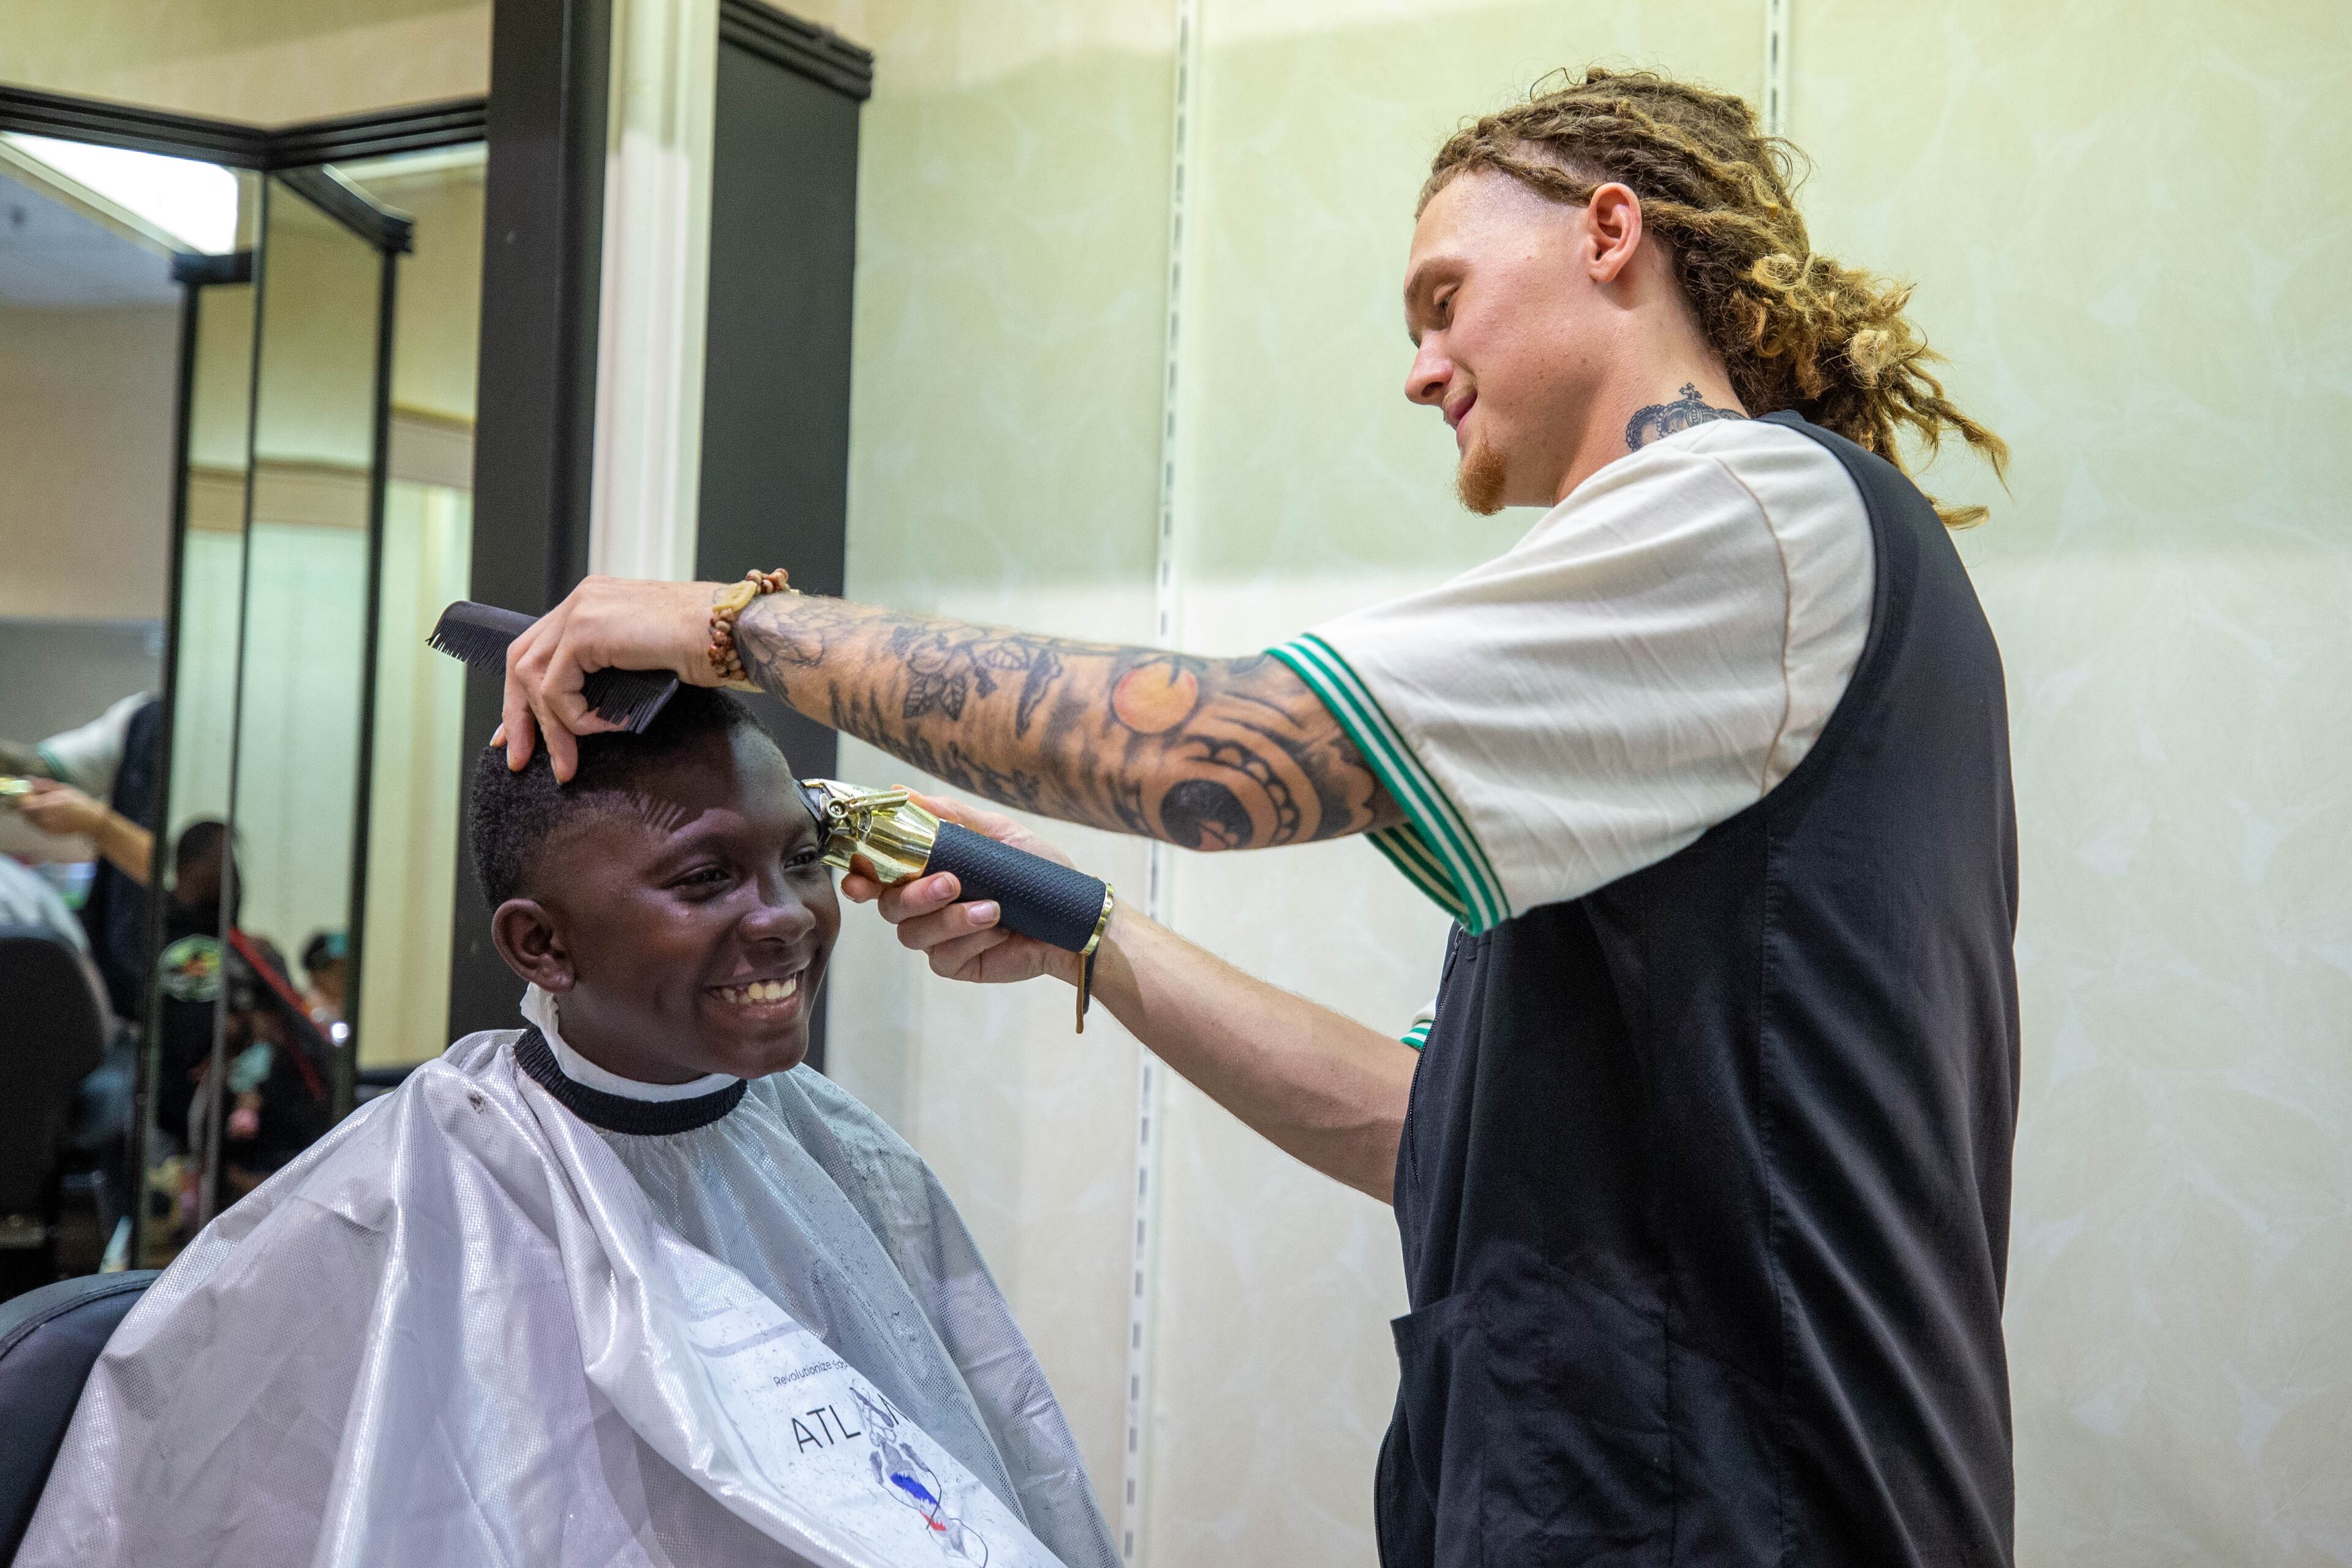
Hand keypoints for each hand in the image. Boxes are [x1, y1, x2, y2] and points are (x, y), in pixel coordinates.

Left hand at [12, 779, 105, 837]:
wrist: (91, 820)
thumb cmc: (79, 802)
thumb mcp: (63, 788)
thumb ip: (43, 785)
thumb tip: (28, 779)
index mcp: (47, 804)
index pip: (23, 801)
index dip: (22, 796)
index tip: (27, 791)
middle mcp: (43, 817)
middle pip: (23, 811)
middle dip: (25, 804)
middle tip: (34, 799)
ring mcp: (45, 827)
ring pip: (28, 819)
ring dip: (30, 812)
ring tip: (42, 807)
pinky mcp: (48, 833)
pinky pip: (36, 825)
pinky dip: (37, 820)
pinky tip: (48, 815)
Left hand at [501, 576, 730, 781]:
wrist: (737, 631)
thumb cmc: (710, 648)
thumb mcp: (645, 659)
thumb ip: (610, 672)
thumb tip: (588, 711)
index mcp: (593, 602)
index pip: (537, 649)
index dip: (522, 696)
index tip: (521, 735)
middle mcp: (581, 599)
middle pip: (521, 661)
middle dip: (518, 716)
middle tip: (519, 759)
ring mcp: (580, 611)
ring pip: (534, 679)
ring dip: (550, 729)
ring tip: (569, 762)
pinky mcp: (585, 631)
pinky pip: (557, 688)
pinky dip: (578, 718)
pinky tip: (612, 726)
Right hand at [843, 793, 1086, 987]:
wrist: (1072, 917)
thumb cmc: (1037, 873)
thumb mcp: (996, 834)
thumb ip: (949, 816)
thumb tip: (900, 791)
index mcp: (926, 872)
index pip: (878, 876)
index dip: (860, 878)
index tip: (859, 878)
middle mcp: (925, 907)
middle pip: (889, 907)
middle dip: (915, 895)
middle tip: (951, 883)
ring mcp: (938, 938)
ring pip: (912, 934)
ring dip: (950, 920)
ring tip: (992, 909)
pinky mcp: (956, 964)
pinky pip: (942, 958)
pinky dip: (970, 942)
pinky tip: (998, 931)